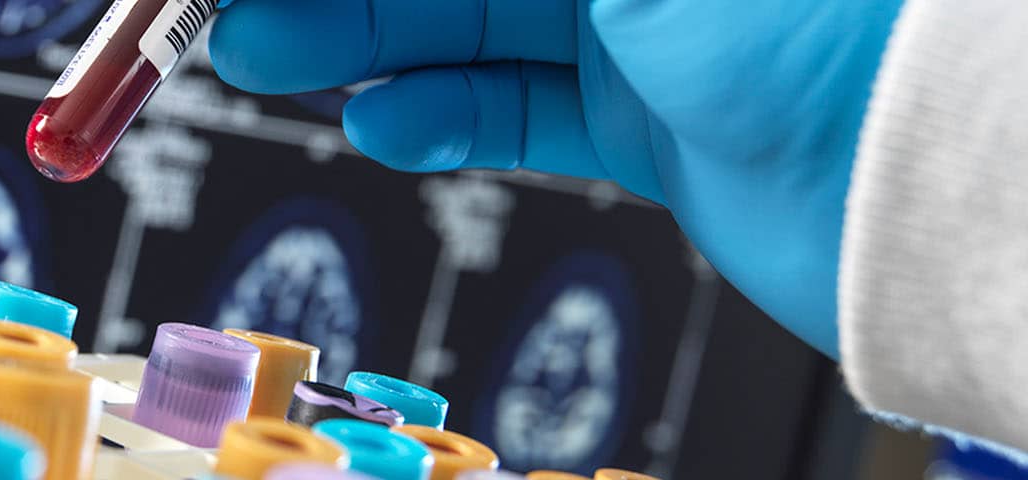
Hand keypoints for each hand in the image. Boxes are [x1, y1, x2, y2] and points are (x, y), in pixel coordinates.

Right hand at [209, 0, 905, 357]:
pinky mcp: (644, 118)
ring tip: (267, 58)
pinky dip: (441, 117)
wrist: (915, 179)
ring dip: (360, 44)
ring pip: (466, 25)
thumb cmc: (815, 18)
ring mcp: (642, 26)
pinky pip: (515, 108)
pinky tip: (381, 122)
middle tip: (234, 7)